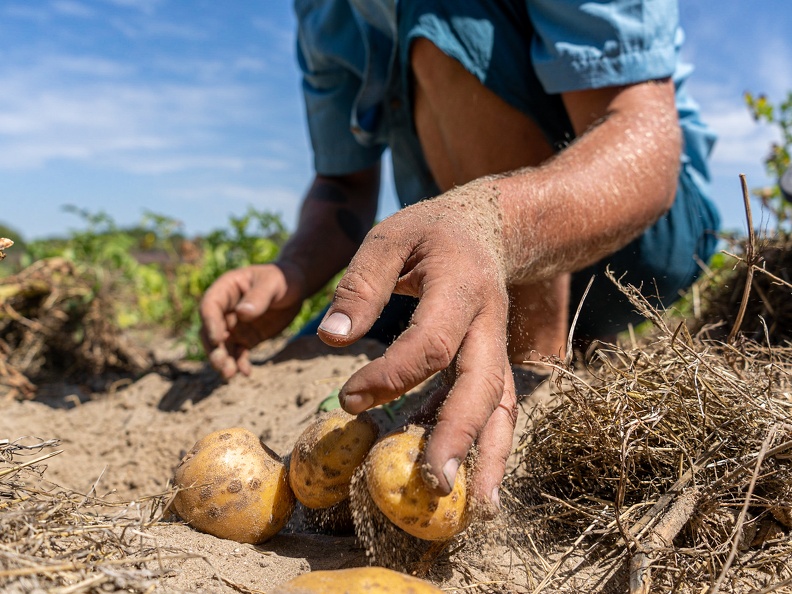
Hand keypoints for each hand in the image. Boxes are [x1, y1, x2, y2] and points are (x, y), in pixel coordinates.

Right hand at [200, 263, 303, 379]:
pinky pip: (239, 353)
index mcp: (226, 290)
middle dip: (214, 349)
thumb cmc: (281, 278)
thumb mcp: (272, 283)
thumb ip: (258, 297)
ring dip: (224, 361)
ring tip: (230, 375)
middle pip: (211, 331)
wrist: (295, 288)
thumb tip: (242, 314)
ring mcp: (234, 325)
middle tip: (221, 365)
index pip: (210, 307)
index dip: (210, 323)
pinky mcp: (246, 338)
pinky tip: (246, 372)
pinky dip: (240, 363)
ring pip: (222, 346)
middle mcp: (225, 310)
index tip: (217, 339)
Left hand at [316, 188, 515, 508]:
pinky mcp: (490, 361)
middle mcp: (487, 324)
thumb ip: (360, 285)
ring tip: (477, 507)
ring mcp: (494, 346)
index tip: (348, 400)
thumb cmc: (429, 233)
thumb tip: (333, 340)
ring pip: (500, 405)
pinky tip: (456, 470)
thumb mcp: (388, 238)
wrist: (487, 228)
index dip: (390, 378)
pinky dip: (479, 441)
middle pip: (483, 386)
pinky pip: (490, 405)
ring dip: (490, 455)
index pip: (430, 345)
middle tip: (434, 483)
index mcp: (460, 288)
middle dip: (460, 436)